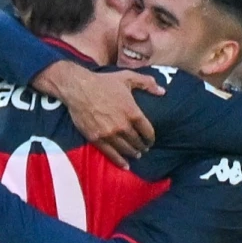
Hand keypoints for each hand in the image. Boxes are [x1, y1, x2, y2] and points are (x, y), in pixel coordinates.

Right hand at [34, 61, 162, 168]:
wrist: (78, 88)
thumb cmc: (104, 81)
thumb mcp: (128, 77)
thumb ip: (147, 83)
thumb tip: (163, 91)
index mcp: (133, 112)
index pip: (148, 131)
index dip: (151, 138)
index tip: (151, 140)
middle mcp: (123, 126)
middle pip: (137, 142)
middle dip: (142, 146)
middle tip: (144, 148)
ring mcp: (109, 134)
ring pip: (126, 149)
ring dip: (133, 153)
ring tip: (136, 155)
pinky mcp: (97, 138)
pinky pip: (111, 153)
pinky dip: (119, 161)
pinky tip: (125, 165)